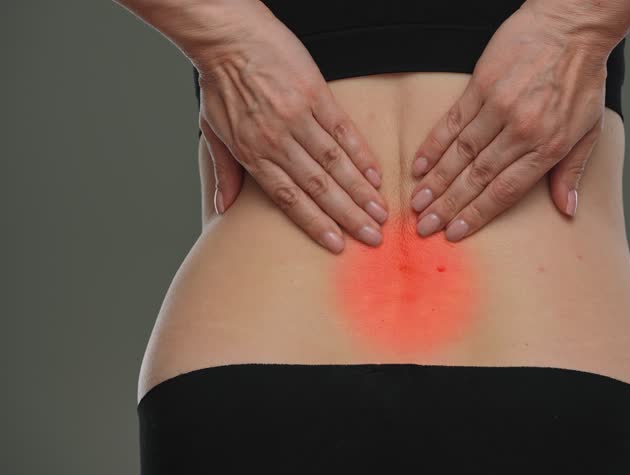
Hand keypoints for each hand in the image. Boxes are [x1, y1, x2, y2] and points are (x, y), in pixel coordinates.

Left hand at [194, 8, 387, 253]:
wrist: (228, 35)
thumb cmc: (220, 82)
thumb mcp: (210, 129)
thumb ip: (223, 170)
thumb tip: (221, 207)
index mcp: (253, 153)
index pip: (289, 198)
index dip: (315, 223)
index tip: (337, 244)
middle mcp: (277, 140)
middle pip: (319, 186)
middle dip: (348, 216)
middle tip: (373, 237)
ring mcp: (299, 117)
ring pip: (335, 162)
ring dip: (360, 190)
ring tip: (380, 212)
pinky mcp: (316, 94)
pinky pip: (343, 130)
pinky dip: (361, 154)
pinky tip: (375, 173)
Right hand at [408, 2, 617, 241]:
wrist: (572, 26)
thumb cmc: (583, 79)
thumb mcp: (591, 129)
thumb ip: (573, 170)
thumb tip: (568, 209)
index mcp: (548, 146)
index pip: (506, 190)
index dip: (477, 214)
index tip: (454, 232)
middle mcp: (521, 130)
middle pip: (477, 176)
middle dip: (448, 205)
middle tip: (425, 227)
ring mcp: (499, 106)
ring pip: (461, 152)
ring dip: (436, 181)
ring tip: (417, 203)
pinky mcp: (481, 84)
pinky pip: (452, 122)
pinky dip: (434, 145)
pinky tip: (420, 166)